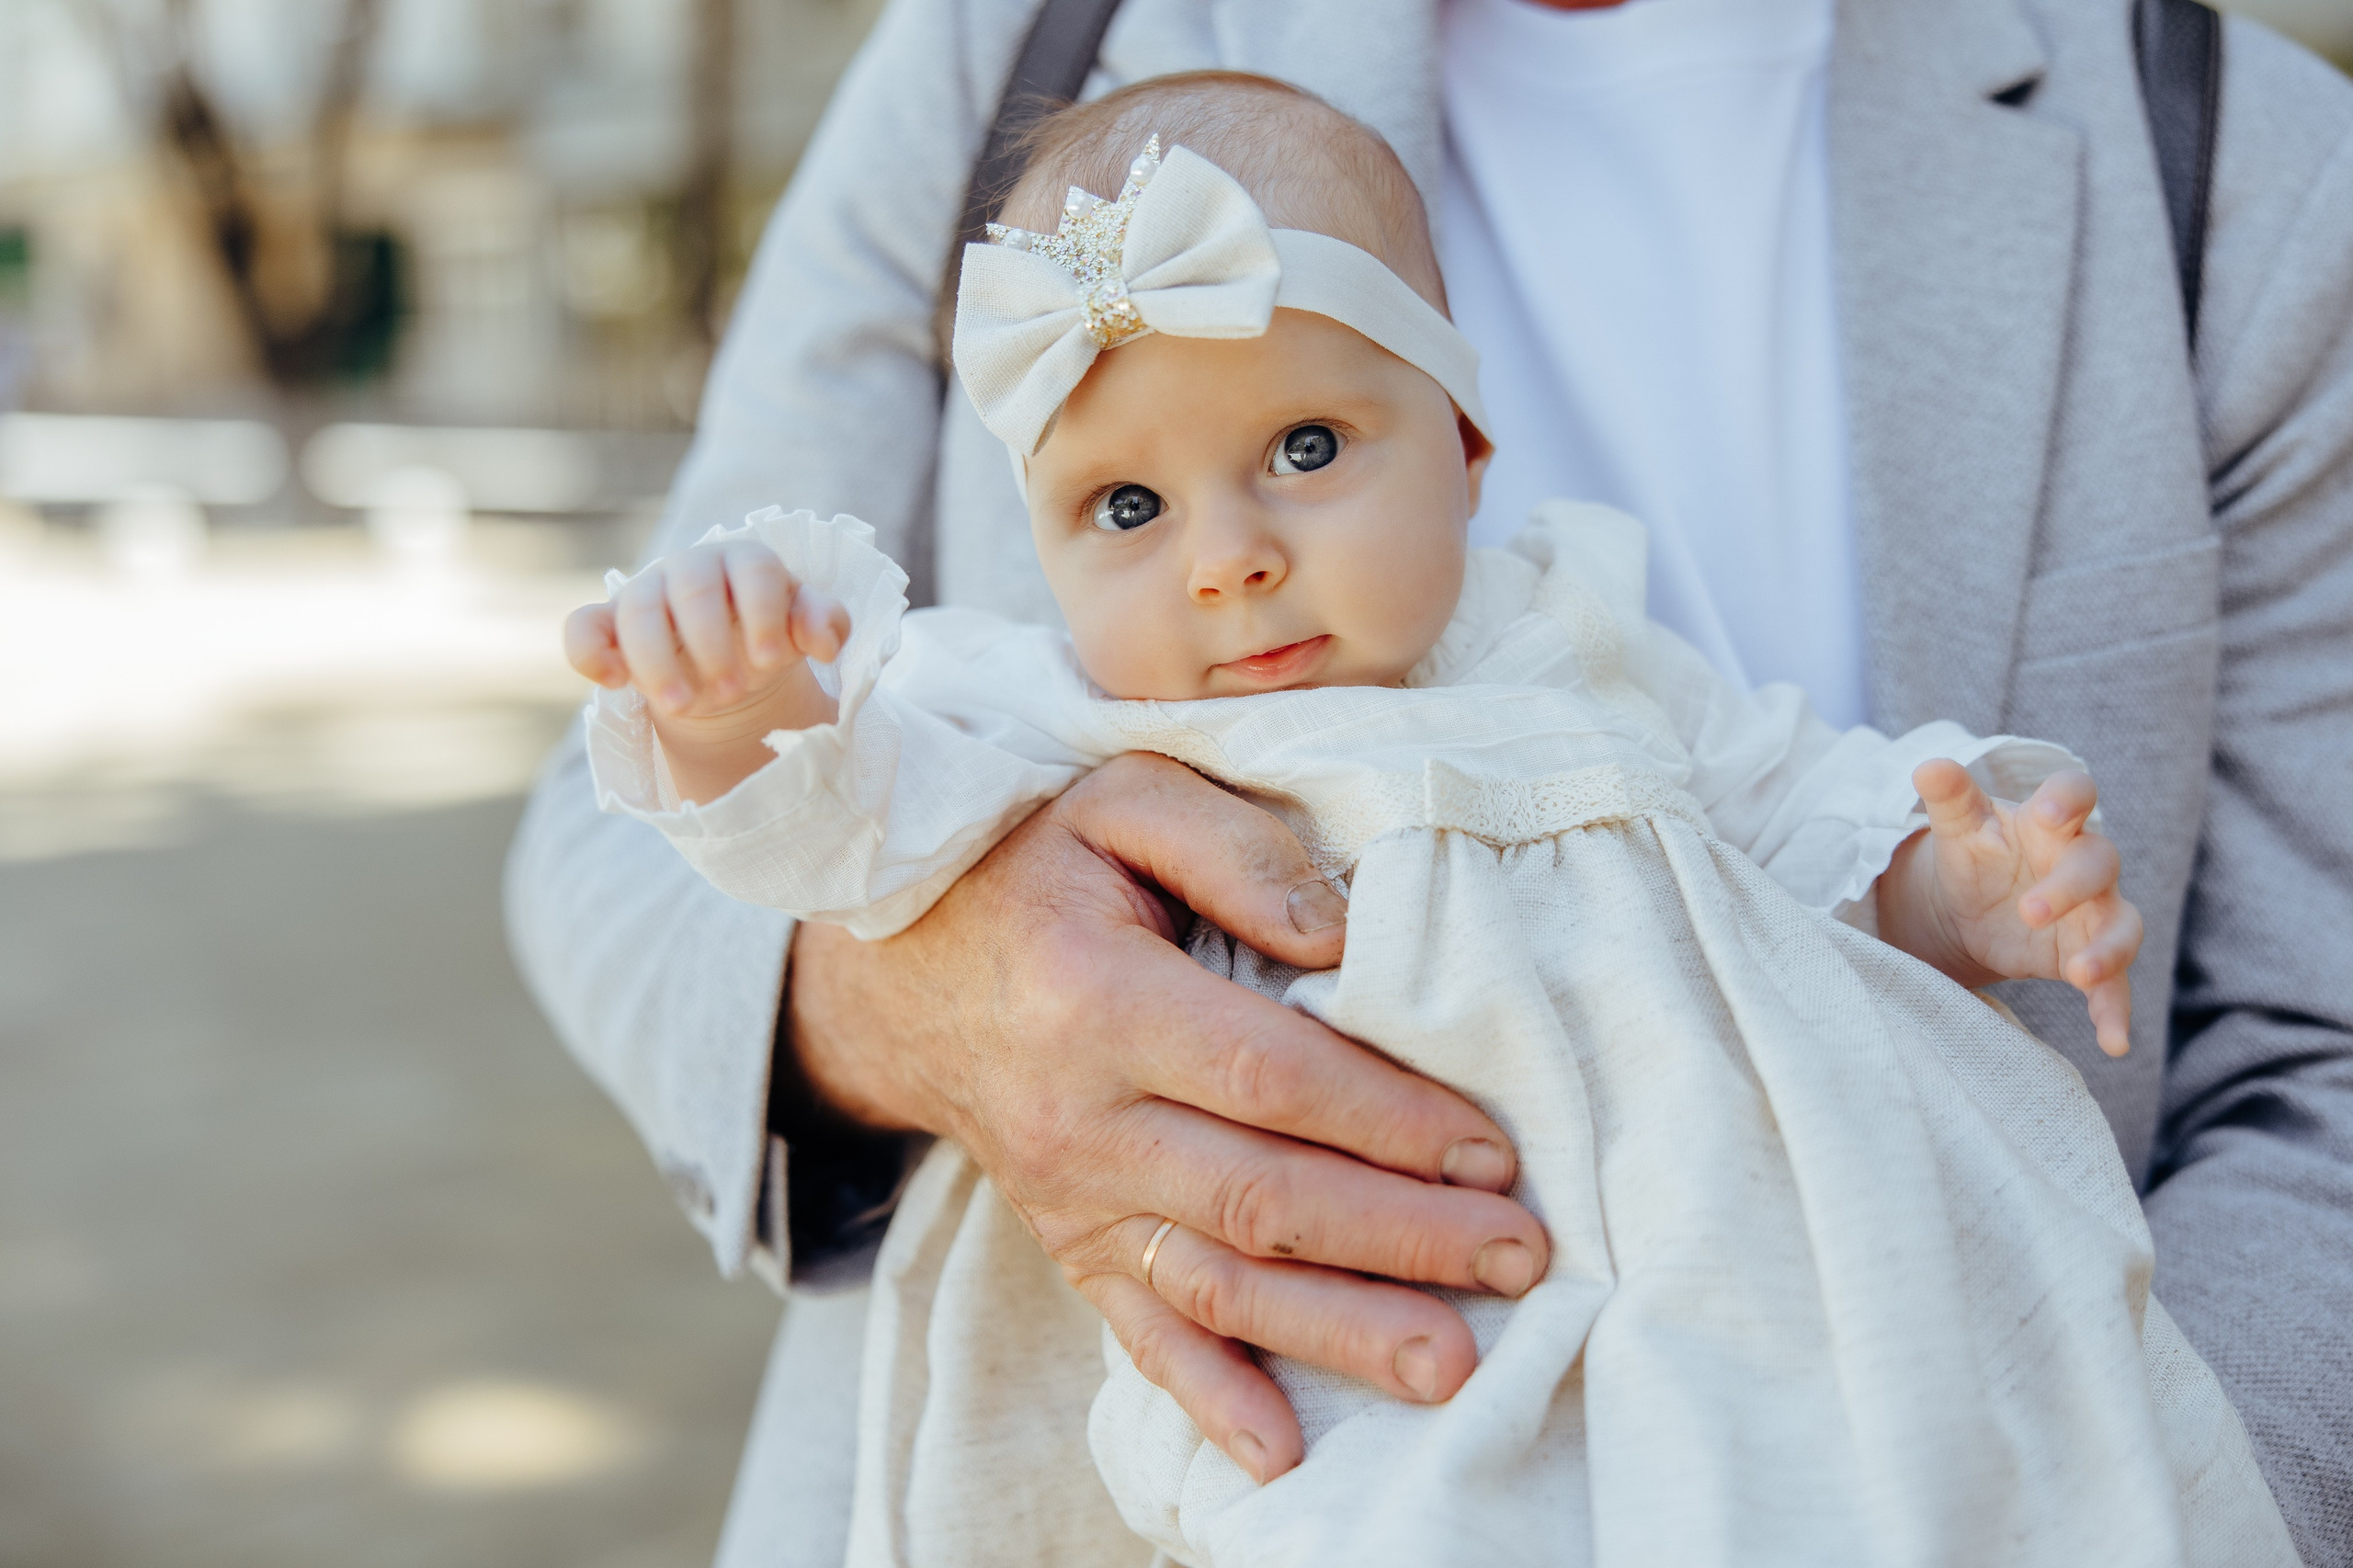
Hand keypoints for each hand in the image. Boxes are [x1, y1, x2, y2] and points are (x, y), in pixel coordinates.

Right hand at [563, 537, 850, 801]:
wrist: (729, 665)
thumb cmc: (768, 636)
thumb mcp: (804, 632)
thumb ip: (824, 623)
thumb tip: (822, 640)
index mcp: (745, 561)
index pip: (753, 570)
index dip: (762, 612)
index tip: (771, 661)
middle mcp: (692, 568)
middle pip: (692, 592)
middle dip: (711, 646)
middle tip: (731, 694)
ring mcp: (646, 593)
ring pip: (636, 611)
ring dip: (656, 662)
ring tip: (680, 706)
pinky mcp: (609, 624)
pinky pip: (583, 627)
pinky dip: (589, 652)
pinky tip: (614, 682)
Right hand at [788, 753, 1549, 1483]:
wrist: (903, 970)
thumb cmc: (1034, 869)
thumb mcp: (1122, 799)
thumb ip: (1238, 850)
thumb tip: (1344, 938)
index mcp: (1097, 998)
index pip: (1267, 1077)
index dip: (1385, 1119)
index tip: (1489, 1148)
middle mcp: (1080, 1117)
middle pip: (1260, 1195)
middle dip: (1400, 1237)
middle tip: (1519, 1257)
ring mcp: (1071, 1196)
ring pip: (1216, 1282)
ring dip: (1337, 1330)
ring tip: (1450, 1367)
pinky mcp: (1069, 1244)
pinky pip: (1139, 1332)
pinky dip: (1210, 1398)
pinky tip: (1283, 1452)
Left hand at [1880, 761, 2143, 1056]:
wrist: (1973, 902)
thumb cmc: (1976, 853)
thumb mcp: (1959, 826)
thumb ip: (1950, 798)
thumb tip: (1928, 766)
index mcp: (2050, 820)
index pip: (2075, 794)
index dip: (2068, 800)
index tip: (2050, 813)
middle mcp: (2082, 862)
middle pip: (2098, 864)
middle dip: (2069, 887)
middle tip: (2030, 910)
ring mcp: (2093, 911)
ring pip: (2122, 924)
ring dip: (2108, 949)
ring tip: (2079, 973)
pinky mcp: (2087, 954)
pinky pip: (2114, 985)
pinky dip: (2115, 1010)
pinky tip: (2114, 1042)